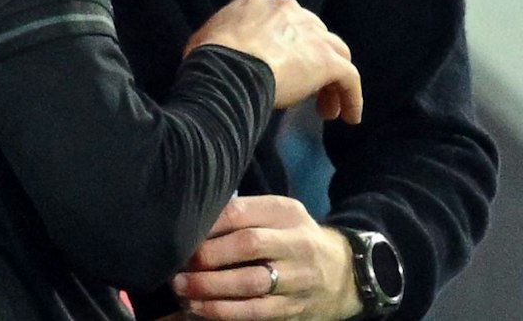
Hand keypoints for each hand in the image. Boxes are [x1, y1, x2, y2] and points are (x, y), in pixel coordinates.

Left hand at [171, 196, 362, 319]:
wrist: (344, 273)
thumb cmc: (293, 239)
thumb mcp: (278, 216)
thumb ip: (243, 215)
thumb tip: (191, 223)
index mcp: (285, 212)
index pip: (241, 211)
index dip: (208, 224)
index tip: (182, 234)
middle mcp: (295, 243)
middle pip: (248, 245)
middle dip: (209, 257)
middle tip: (178, 265)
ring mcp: (297, 279)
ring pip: (251, 285)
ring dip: (211, 289)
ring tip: (183, 290)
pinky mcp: (292, 309)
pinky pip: (255, 313)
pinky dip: (223, 314)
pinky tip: (199, 311)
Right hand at [186, 0, 363, 123]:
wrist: (227, 69)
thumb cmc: (208, 57)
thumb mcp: (205, 39)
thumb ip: (221, 39)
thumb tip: (218, 53)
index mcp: (257, 3)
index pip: (281, 21)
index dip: (283, 45)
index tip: (279, 68)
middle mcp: (289, 10)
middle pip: (312, 34)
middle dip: (310, 59)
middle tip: (304, 89)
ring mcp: (312, 34)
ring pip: (336, 52)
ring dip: (332, 79)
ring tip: (326, 109)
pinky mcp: (327, 60)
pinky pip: (349, 78)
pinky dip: (352, 97)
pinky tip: (349, 117)